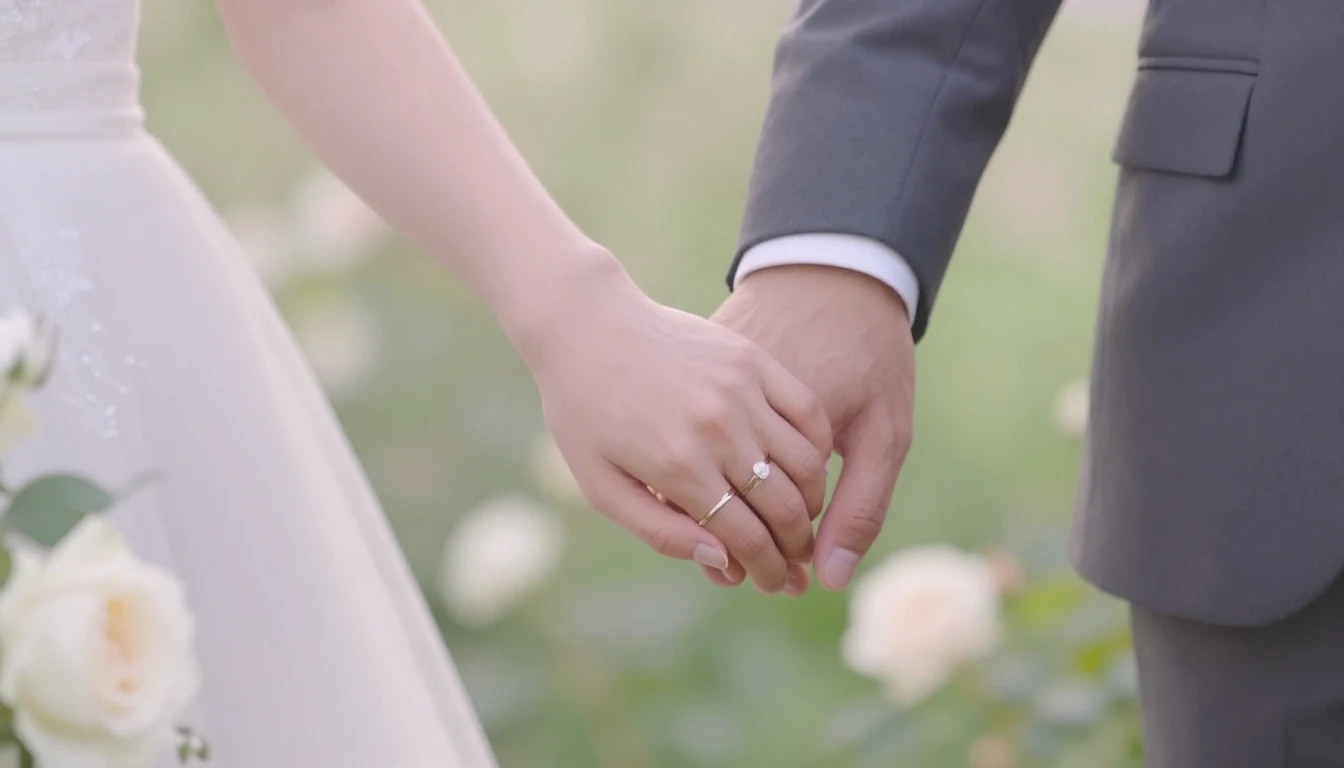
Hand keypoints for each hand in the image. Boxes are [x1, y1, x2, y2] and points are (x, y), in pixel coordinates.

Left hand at [517, 261, 831, 593]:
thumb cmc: (585, 413)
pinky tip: (807, 468)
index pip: (745, 536)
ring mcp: (739, 390)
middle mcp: (715, 428)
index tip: (772, 583)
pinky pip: (808, 413)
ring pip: (804, 464)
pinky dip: (819, 448)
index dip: (765, 569)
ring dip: (811, 503)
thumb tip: (722, 562)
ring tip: (801, 520)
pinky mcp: (752, 359)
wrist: (586, 326)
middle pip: (782, 507)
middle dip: (794, 546)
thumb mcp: (600, 486)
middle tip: (794, 562)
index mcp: (676, 466)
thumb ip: (660, 531)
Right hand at [712, 265, 913, 590]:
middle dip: (745, 552)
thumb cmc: (872, 352)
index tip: (790, 581)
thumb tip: (832, 577)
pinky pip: (692, 440)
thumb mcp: (887, 433)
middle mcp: (733, 415)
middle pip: (722, 510)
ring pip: (694, 481)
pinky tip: (726, 488)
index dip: (771, 560)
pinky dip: (702, 470)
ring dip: (715, 517)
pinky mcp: (697, 380)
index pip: (760, 528)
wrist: (834, 271)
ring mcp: (710, 395)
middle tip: (767, 576)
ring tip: (742, 545)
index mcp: (776, 438)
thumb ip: (863, 505)